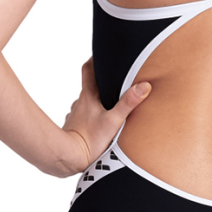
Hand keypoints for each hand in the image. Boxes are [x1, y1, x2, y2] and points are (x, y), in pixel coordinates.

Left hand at [59, 57, 151, 174]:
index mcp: (88, 96)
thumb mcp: (113, 121)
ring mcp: (76, 116)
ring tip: (110, 105)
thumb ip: (128, 103)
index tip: (101, 53)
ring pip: (87, 103)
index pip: (88, 70)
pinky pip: (84, 117)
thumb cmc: (89, 140)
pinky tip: (100, 124)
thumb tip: (144, 86)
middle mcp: (79, 103)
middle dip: (101, 83)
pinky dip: (92, 117)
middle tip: (114, 81)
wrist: (68, 159)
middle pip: (89, 86)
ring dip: (97, 102)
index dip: (94, 59)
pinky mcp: (75, 129)